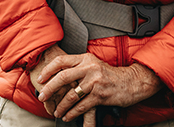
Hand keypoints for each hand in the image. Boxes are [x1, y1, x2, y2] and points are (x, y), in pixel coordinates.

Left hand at [37, 53, 161, 122]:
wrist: (132, 82)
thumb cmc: (111, 75)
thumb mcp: (95, 64)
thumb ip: (79, 67)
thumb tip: (59, 75)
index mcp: (86, 58)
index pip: (61, 61)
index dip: (48, 70)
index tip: (41, 78)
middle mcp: (90, 68)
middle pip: (63, 77)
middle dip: (49, 89)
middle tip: (42, 97)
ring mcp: (95, 82)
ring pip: (71, 95)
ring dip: (61, 106)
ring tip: (57, 111)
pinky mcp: (100, 95)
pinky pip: (81, 106)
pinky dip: (72, 113)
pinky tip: (68, 116)